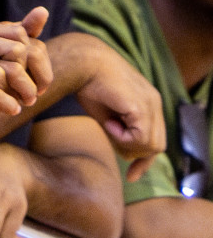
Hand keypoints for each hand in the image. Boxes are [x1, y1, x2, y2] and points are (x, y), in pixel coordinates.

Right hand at [75, 38, 165, 180]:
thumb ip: (119, 131)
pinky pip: (141, 137)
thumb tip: (127, 154)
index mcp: (148, 101)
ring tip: (108, 125)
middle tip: (110, 134)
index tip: (132, 176)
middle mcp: (155, 102)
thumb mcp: (106, 113)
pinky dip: (123, 137)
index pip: (155, 137)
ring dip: (127, 144)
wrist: (81, 61)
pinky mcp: (143, 106)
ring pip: (151, 145)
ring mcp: (152, 104)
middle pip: (156, 144)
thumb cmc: (86, 83)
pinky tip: (109, 123)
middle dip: (135, 153)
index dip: (144, 159)